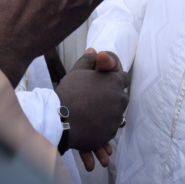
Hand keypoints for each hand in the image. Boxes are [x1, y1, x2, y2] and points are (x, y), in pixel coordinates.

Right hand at [56, 49, 128, 169]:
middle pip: (121, 95)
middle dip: (112, 95)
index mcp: (115, 81)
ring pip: (116, 112)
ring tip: (91, 111)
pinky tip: (90, 123)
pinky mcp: (111, 132)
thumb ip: (88, 60)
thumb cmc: (70, 93)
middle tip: (95, 97)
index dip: (114, 78)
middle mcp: (120, 99)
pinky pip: (110, 127)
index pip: (123, 77)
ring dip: (108, 111)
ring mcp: (117, 117)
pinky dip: (103, 125)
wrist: (61, 120)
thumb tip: (94, 51)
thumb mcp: (77, 71)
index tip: (104, 82)